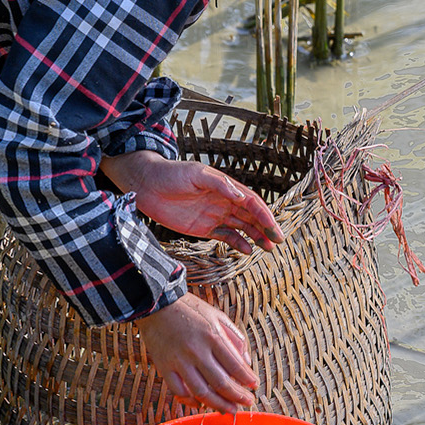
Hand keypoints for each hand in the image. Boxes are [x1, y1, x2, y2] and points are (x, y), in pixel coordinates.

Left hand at [102, 151, 283, 253]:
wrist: (146, 185)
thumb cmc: (171, 173)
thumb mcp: (196, 174)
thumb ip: (218, 184)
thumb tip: (240, 195)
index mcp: (225, 186)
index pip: (251, 202)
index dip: (265, 215)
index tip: (275, 228)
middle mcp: (223, 201)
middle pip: (250, 216)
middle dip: (265, 228)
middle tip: (278, 241)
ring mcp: (214, 215)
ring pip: (241, 227)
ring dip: (256, 236)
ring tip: (268, 248)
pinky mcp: (202, 228)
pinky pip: (225, 236)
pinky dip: (237, 243)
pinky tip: (247, 250)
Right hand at [134, 294, 257, 412]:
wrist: (156, 304)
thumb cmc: (190, 309)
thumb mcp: (218, 317)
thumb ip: (235, 338)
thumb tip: (247, 362)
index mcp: (212, 336)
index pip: (235, 365)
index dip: (247, 379)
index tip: (254, 386)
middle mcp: (196, 350)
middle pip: (221, 383)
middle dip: (237, 397)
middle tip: (246, 403)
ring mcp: (179, 361)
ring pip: (201, 392)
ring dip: (217, 404)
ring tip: (229, 410)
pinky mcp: (164, 367)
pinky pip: (179, 392)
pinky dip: (190, 402)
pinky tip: (200, 404)